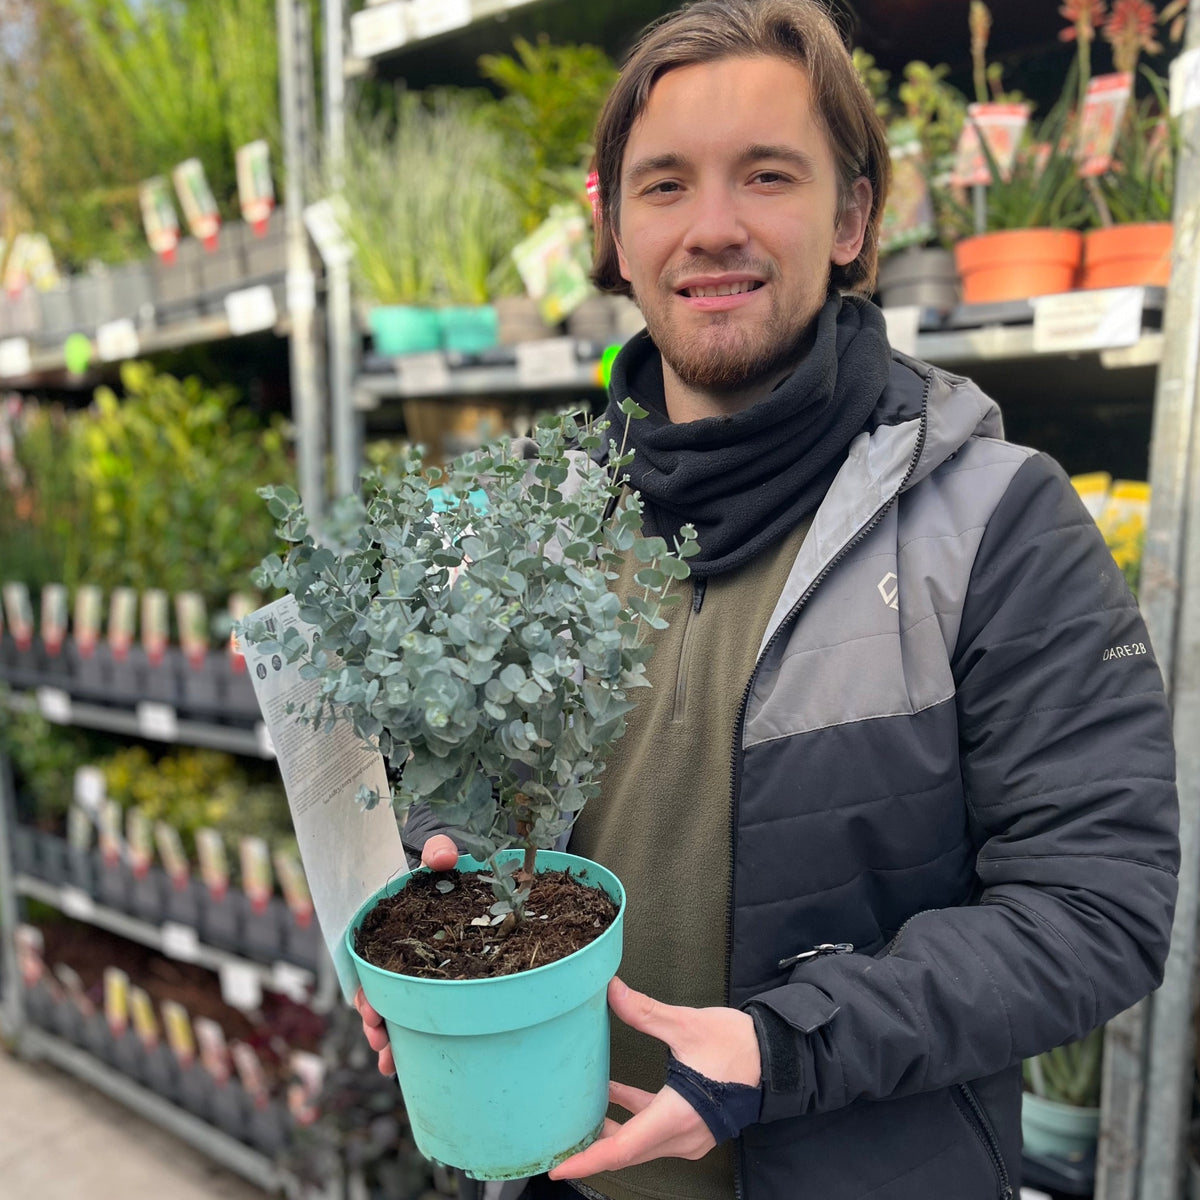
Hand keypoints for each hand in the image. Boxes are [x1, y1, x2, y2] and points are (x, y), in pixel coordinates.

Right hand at [353, 834, 459, 1074]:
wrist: (453, 860)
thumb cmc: (439, 856)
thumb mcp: (437, 849)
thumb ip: (437, 851)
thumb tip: (443, 857)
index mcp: (388, 925)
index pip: (368, 963)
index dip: (366, 990)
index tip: (369, 1010)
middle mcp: (395, 950)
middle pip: (377, 992)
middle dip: (375, 1021)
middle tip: (379, 1040)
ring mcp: (413, 965)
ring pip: (393, 1006)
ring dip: (388, 1036)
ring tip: (390, 1060)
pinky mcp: (434, 973)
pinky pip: (418, 1007)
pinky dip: (410, 1035)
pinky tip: (403, 1063)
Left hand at [548, 978, 760, 1179]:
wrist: (777, 1059)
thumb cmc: (738, 1046)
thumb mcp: (687, 1025)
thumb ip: (645, 1012)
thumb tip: (612, 991)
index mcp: (676, 1116)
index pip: (623, 1149)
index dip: (588, 1159)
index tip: (560, 1167)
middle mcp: (682, 1135)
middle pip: (628, 1150)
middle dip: (592, 1147)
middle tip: (559, 1143)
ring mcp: (690, 1135)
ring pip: (641, 1141)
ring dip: (611, 1130)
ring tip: (578, 1116)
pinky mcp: (694, 1126)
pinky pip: (654, 1130)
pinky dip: (631, 1117)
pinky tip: (612, 1093)